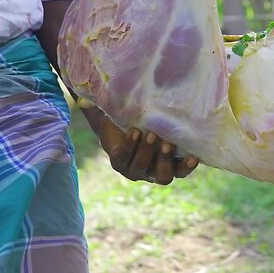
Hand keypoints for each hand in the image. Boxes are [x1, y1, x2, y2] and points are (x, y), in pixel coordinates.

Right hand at [83, 106, 198, 184]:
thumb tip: (79, 96)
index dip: (129, 147)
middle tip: (152, 134)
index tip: (134, 130)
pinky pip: (181, 172)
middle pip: (141, 169)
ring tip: (168, 144)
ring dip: (164, 161)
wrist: (141, 128)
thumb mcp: (107, 114)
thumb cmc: (121, 121)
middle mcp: (137, 170)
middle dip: (146, 153)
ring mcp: (156, 171)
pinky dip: (187, 167)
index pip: (122, 158)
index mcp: (120, 159)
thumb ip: (93, 108)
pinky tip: (194, 157)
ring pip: (162, 177)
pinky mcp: (174, 167)